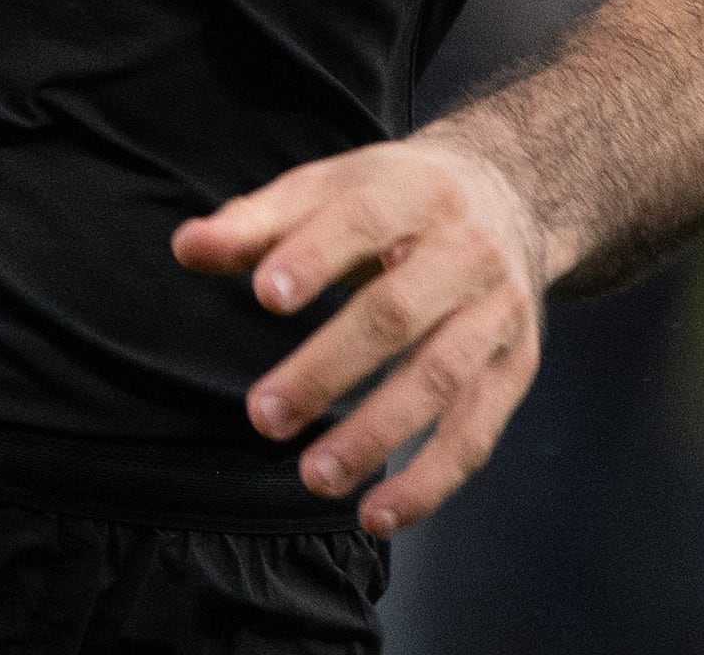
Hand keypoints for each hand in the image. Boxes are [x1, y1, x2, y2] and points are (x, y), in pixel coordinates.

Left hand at [173, 135, 553, 534]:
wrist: (512, 198)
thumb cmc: (394, 201)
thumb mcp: (331, 189)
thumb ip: (257, 222)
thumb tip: (187, 248)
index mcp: (413, 191)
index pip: (364, 220)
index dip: (317, 256)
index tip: (265, 295)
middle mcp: (465, 252)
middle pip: (397, 312)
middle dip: (328, 367)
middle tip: (263, 415)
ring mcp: (497, 313)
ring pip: (440, 378)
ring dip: (376, 435)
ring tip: (312, 476)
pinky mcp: (516, 367)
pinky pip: (476, 433)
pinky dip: (430, 482)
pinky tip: (376, 513)